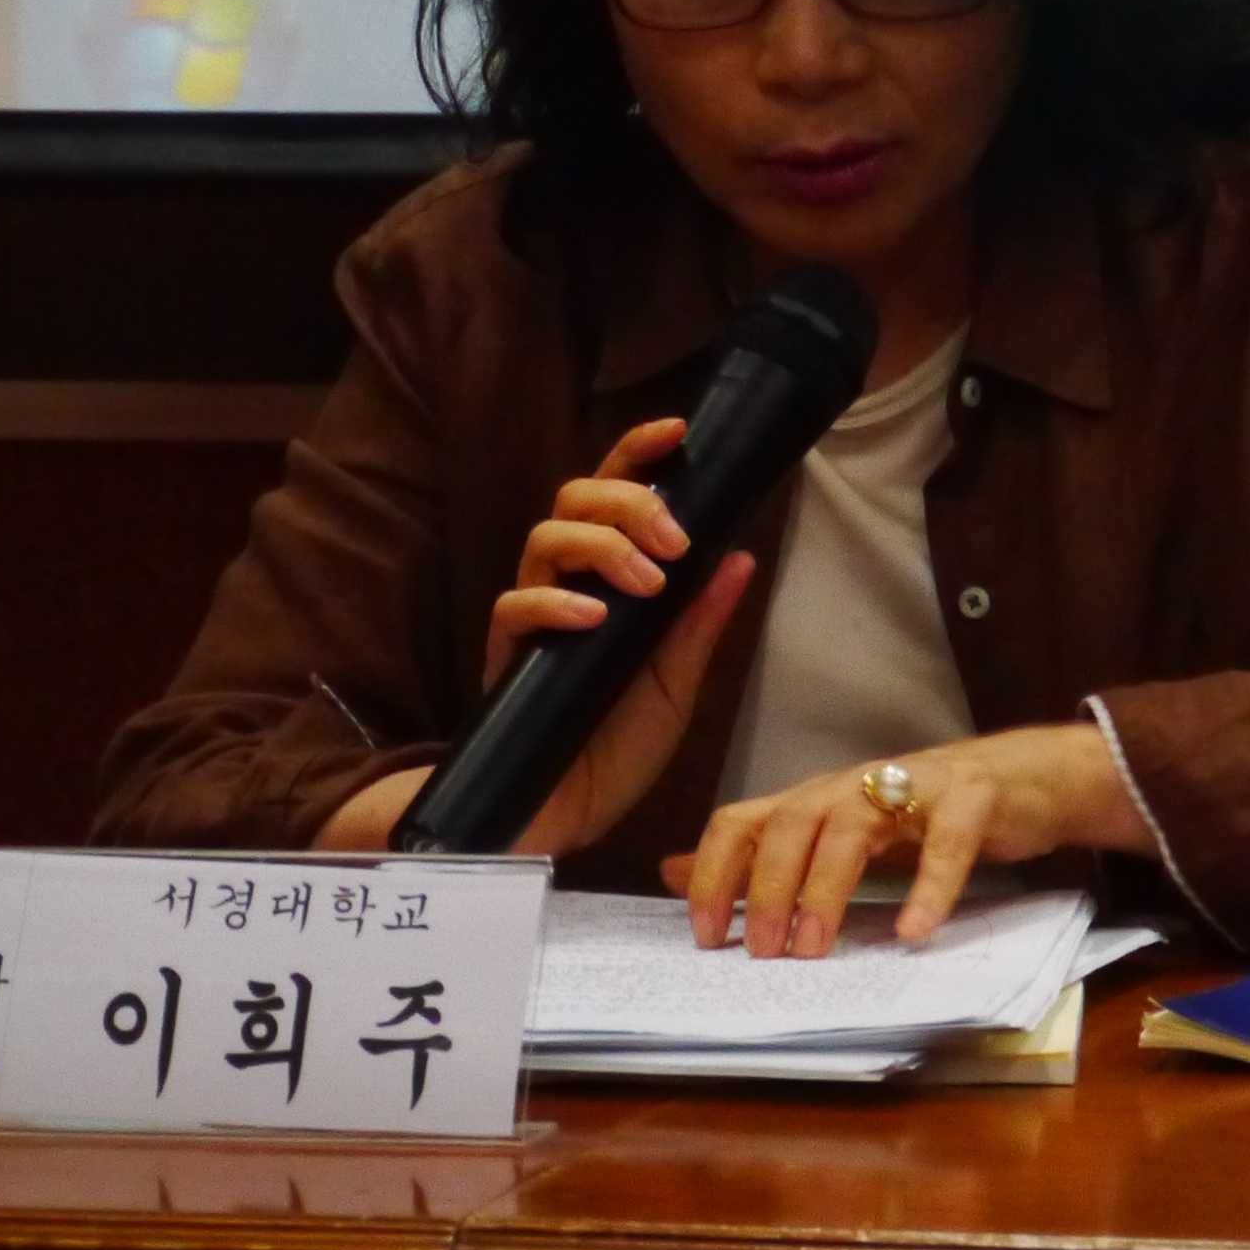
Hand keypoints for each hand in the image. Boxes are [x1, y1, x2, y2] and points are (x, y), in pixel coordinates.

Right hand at [314, 421, 758, 858]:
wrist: (566, 818)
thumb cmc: (616, 751)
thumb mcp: (676, 685)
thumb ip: (700, 622)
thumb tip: (742, 555)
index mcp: (609, 580)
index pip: (612, 493)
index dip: (638, 451)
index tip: (678, 431)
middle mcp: (566, 586)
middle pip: (573, 497)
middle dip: (628, 500)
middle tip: (674, 541)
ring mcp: (531, 618)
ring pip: (544, 538)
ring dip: (602, 546)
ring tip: (645, 584)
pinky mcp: (506, 658)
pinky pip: (514, 606)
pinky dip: (556, 602)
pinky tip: (592, 618)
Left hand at [673, 721, 1144, 956]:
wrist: (1024, 779)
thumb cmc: (923, 814)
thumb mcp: (835, 834)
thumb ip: (761, 854)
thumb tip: (672, 873)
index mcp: (818, 799)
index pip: (744, 820)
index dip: (715, 873)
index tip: (705, 935)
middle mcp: (856, 785)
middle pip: (792, 822)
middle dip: (767, 887)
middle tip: (761, 952)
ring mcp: (915, 786)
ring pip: (854, 825)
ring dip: (826, 889)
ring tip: (813, 947)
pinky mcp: (973, 798)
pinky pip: (946, 841)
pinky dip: (929, 886)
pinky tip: (914, 930)